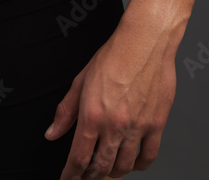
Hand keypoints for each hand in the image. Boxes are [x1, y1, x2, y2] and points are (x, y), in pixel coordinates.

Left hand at [44, 19, 176, 177]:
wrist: (144, 42)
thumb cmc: (114, 56)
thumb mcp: (81, 81)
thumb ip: (65, 111)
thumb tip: (52, 133)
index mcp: (92, 114)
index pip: (79, 158)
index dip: (71, 174)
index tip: (68, 179)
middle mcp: (114, 125)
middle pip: (101, 167)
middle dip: (90, 177)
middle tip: (86, 177)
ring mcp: (137, 127)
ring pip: (123, 166)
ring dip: (112, 172)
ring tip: (107, 169)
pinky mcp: (157, 124)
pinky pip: (148, 157)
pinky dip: (138, 166)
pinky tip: (131, 163)